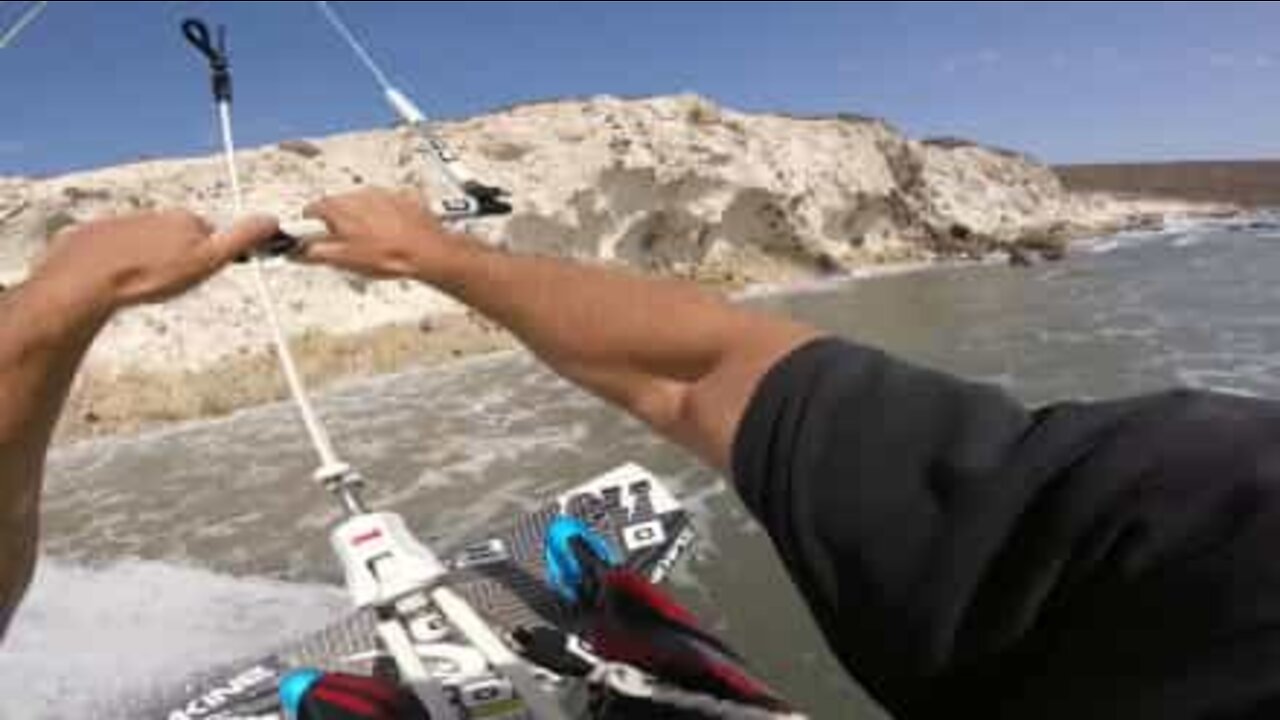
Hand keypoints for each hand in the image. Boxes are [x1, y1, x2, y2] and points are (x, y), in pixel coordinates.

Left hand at [32, 210, 277, 314]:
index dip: (208, 259)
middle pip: (176, 238)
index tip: (200, 276)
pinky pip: (115, 248)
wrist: (86, 279)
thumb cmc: (150, 274)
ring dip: (147, 261)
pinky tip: (116, 282)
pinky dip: (119, 262)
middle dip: (177, 258)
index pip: (209, 235)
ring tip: (140, 287)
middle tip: (169, 285)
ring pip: (146, 243)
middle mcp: (155, 214)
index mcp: (185, 219)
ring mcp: (123, 222)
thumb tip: (271, 219)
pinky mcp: (95, 234)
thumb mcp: (207, 261)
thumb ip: (240, 240)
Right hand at [297, 188, 472, 280]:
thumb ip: (315, 252)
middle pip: (339, 204)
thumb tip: (298, 251)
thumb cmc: (389, 255)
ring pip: (364, 203)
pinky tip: (392, 232)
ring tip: (372, 240)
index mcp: (340, 207)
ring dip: (363, 217)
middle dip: (338, 221)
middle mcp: (360, 195)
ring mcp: (384, 194)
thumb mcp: (344, 259)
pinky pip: (389, 205)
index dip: (308, 222)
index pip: (312, 208)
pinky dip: (386, 216)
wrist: (427, 252)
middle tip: (344, 242)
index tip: (309, 229)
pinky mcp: (404, 199)